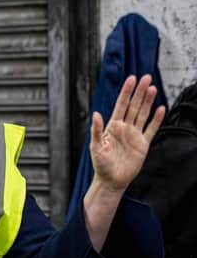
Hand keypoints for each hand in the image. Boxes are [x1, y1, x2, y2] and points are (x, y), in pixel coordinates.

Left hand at [89, 74, 165, 192]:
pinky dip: (156, 119)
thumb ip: (96, 130)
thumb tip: (95, 113)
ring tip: (152, 88)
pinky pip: (151, 129)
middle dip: (139, 92)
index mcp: (112, 126)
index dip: (126, 92)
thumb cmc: (100, 164)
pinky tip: (161, 108)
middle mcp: (124, 128)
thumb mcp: (95, 146)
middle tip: (146, 77)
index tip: (131, 79)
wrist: (111, 180)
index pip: (121, 105)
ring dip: (148, 101)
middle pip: (134, 106)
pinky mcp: (143, 144)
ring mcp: (134, 135)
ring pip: (143, 114)